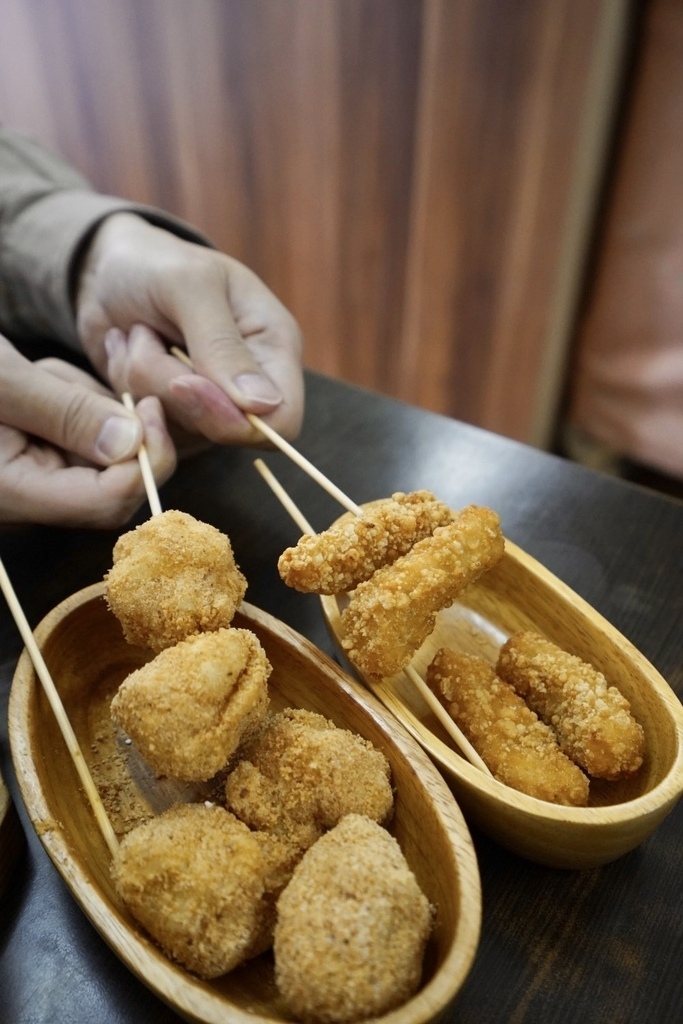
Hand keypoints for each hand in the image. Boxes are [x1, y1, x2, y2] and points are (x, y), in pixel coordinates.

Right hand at [0, 336, 175, 526]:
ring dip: (88, 406)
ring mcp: (28, 479)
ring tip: (43, 373)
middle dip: (119, 428)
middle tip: (110, 376)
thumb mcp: (1, 380)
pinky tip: (39, 379)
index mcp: (11, 494)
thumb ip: (65, 412)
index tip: (151, 408)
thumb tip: (130, 443)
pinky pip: (77, 437)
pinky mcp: (29, 457)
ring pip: (99, 454)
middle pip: (113, 482)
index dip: (144, 462)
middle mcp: (24, 499)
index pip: (106, 501)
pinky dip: (72, 402)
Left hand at [76, 213, 303, 444]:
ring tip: (136, 332)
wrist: (108, 267)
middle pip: (224, 431)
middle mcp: (249, 384)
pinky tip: (125, 350)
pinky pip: (153, 428)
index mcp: (274, 348)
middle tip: (145, 335)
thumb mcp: (190, 285)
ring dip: (143, 381)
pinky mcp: (174, 413)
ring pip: (182, 430)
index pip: (283, 420)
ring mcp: (210, 403)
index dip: (237, 419)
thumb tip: (262, 404)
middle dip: (171, 388)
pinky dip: (128, 389)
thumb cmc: (157, 263)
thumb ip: (222, 344)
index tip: (183, 383)